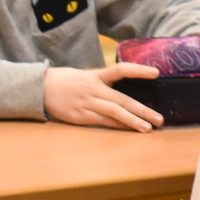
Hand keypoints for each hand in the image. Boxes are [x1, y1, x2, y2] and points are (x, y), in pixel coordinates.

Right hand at [42, 62, 162, 131]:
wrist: (39, 88)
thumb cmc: (65, 81)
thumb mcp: (85, 75)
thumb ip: (103, 82)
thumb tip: (122, 90)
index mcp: (95, 75)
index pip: (120, 70)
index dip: (139, 70)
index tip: (156, 73)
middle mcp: (93, 89)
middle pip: (123, 99)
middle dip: (143, 110)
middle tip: (160, 119)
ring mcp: (87, 103)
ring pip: (114, 113)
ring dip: (132, 121)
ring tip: (148, 128)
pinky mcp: (80, 116)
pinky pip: (102, 122)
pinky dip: (117, 126)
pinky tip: (129, 130)